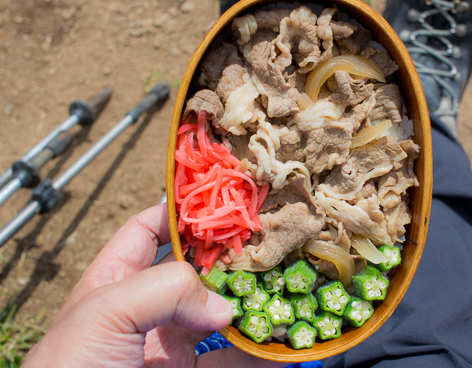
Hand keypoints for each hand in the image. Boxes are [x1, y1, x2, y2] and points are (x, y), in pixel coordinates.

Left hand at [24, 203, 283, 367]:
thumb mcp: (104, 315)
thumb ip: (162, 289)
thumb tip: (221, 305)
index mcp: (114, 282)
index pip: (148, 231)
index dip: (181, 213)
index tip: (221, 202)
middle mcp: (145, 310)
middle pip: (195, 271)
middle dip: (229, 258)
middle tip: (266, 244)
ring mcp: (169, 346)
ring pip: (219, 316)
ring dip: (252, 306)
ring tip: (284, 289)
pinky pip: (231, 361)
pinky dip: (259, 353)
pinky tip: (280, 343)